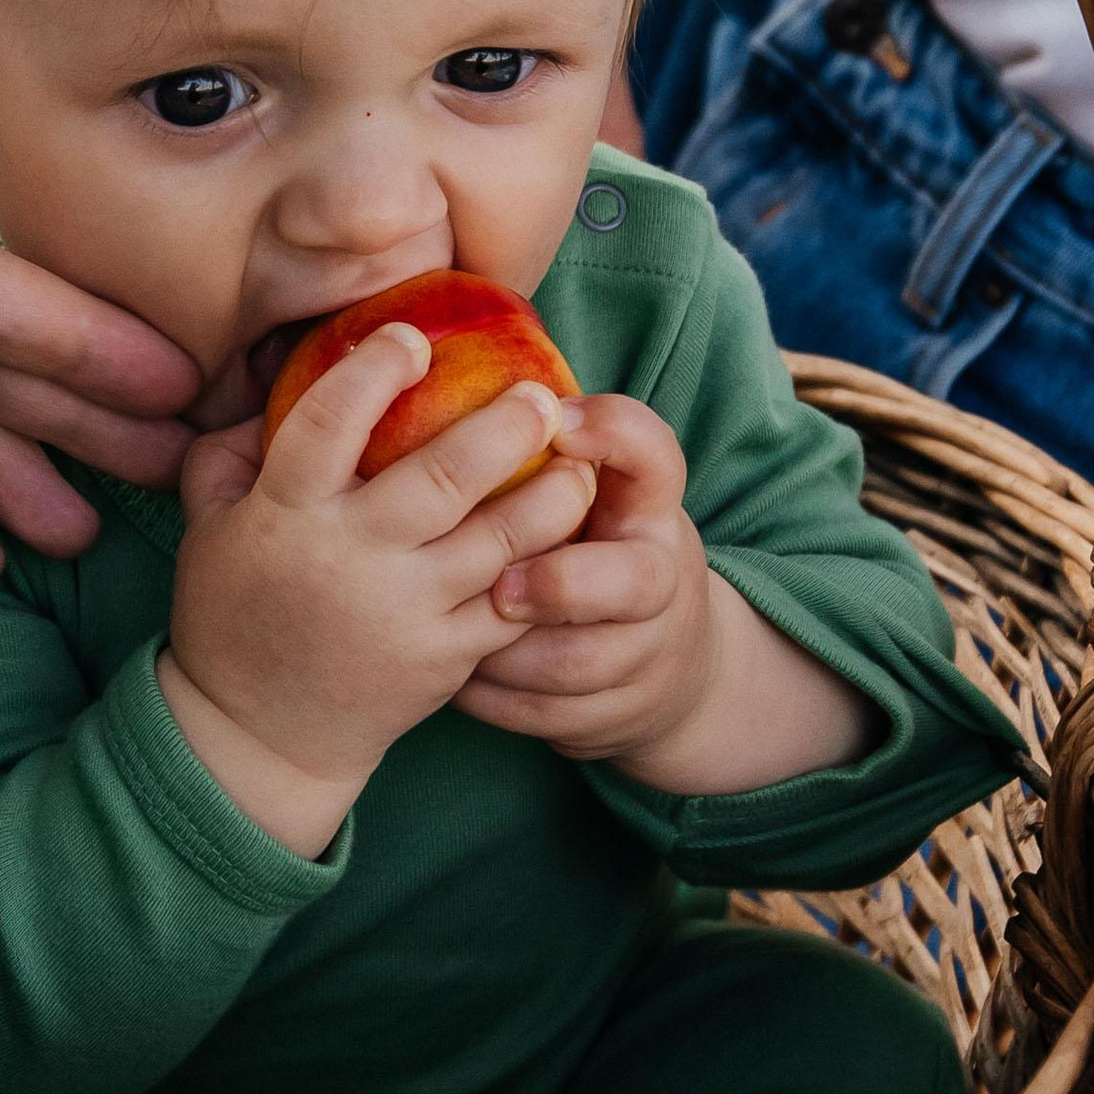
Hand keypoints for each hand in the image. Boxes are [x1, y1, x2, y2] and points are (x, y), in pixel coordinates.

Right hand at [158, 321, 594, 854]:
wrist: (261, 734)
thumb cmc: (232, 614)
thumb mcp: (209, 526)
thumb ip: (230, 452)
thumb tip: (278, 384)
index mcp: (285, 514)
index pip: (328, 424)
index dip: (373, 372)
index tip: (412, 338)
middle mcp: (351, 557)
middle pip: (442, 477)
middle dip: (503, 427)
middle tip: (540, 394)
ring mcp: (405, 611)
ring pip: (499, 541)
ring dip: (550, 495)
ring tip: (577, 461)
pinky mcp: (445, 658)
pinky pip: (510, 602)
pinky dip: (547, 564)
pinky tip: (567, 531)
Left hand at [457, 394, 715, 766]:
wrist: (662, 665)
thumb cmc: (591, 546)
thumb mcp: (590, 489)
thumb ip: (540, 444)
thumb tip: (431, 375)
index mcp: (650, 507)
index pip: (652, 453)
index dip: (608, 432)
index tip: (553, 422)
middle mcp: (662, 578)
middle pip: (632, 581)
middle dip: (557, 585)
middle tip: (494, 585)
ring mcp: (645, 655)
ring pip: (575, 665)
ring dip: (502, 652)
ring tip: (440, 629)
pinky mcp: (616, 717)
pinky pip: (544, 717)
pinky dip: (490, 698)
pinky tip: (444, 673)